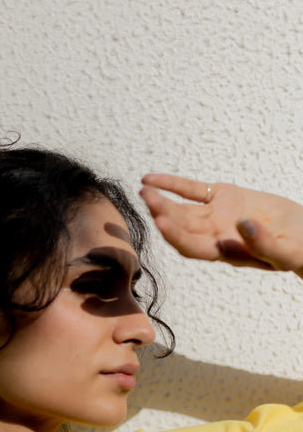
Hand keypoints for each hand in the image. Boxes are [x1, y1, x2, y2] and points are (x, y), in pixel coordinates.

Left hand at [139, 174, 302, 279]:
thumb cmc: (296, 250)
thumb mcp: (285, 253)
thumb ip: (263, 244)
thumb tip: (243, 225)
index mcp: (224, 252)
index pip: (192, 247)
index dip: (176, 236)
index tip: (161, 222)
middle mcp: (213, 235)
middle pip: (181, 226)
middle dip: (163, 213)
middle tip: (148, 198)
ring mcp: (215, 216)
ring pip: (181, 209)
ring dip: (162, 200)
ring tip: (144, 189)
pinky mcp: (222, 197)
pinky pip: (192, 190)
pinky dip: (172, 184)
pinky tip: (151, 179)